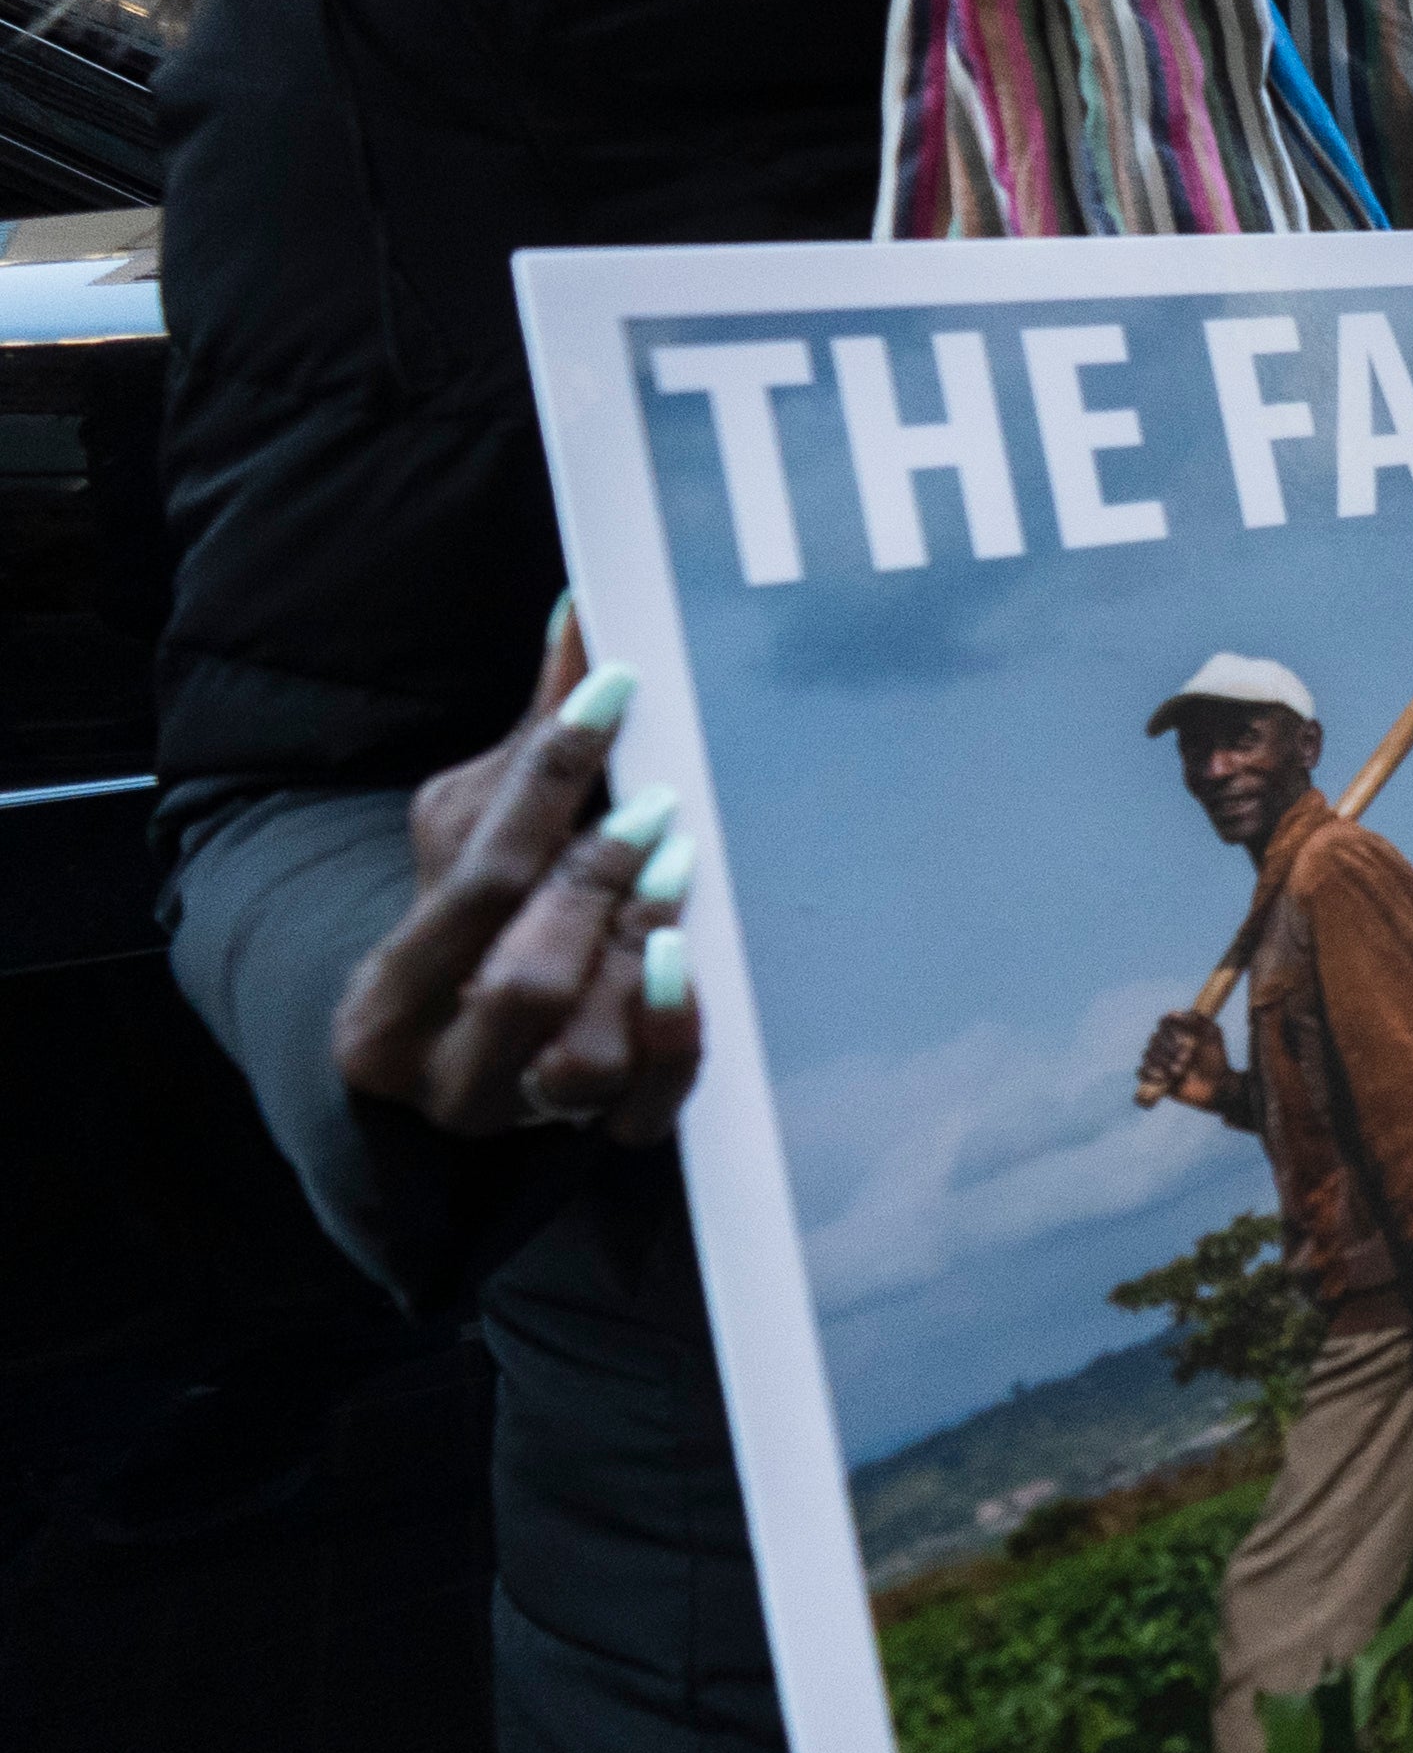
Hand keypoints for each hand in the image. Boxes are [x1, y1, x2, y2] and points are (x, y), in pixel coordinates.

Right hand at [336, 604, 702, 1143]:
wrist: (461, 1035)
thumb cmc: (473, 910)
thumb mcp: (475, 828)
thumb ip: (532, 743)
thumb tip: (588, 612)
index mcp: (383, 996)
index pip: (477, 878)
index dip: (551, 782)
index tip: (617, 698)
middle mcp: (438, 1073)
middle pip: (524, 980)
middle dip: (596, 888)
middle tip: (662, 808)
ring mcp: (518, 1119)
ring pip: (587, 1053)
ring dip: (640, 956)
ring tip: (679, 872)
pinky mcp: (592, 1140)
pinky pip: (652, 1111)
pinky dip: (681, 1037)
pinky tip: (689, 960)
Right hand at [1136, 1011, 1233, 1116]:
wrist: (1216, 1086)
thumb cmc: (1216, 1058)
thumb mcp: (1212, 1035)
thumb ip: (1198, 1020)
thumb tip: (1174, 1013)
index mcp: (1177, 1030)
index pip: (1163, 1022)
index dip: (1171, 1030)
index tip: (1184, 1040)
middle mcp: (1165, 1043)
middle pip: (1154, 1038)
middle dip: (1170, 1049)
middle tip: (1187, 1058)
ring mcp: (1159, 1060)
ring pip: (1147, 1054)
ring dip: (1162, 1062)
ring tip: (1180, 1071)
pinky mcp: (1154, 1076)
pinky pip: (1140, 1071)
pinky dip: (1149, 1073)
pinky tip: (1165, 1078)